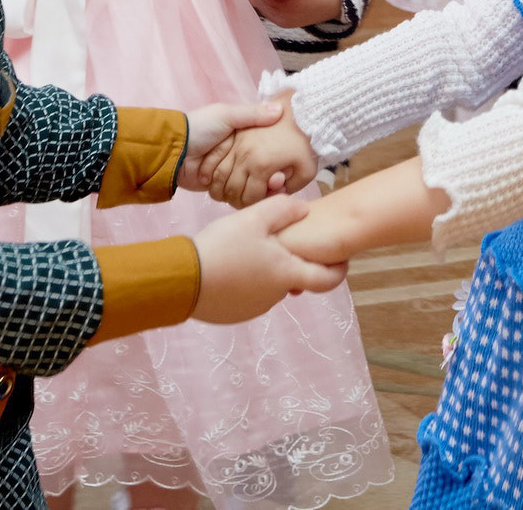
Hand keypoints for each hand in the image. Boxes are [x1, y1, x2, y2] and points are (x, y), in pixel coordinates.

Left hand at [179, 99, 283, 191]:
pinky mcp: (220, 187)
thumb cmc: (199, 128)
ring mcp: (230, 171)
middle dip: (273, 175)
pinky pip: (238, 194)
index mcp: (241, 134)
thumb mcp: (226, 115)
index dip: (278, 154)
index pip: (267, 145)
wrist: (173, 152)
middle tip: (281, 182)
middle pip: (263, 167)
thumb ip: (252, 115)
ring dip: (263, 188)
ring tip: (273, 190)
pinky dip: (247, 197)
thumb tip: (280, 109)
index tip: (288, 163)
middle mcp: (238, 153)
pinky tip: (260, 199)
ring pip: (253, 182)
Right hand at [190, 195, 345, 324]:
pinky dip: (245, 281)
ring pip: (268, 285)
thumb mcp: (253, 219)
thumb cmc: (221, 248)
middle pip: (293, 278)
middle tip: (273, 239)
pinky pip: (247, 294)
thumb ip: (283, 209)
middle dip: (289, 261)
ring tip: (243, 249)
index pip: (327, 279)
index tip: (342, 259)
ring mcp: (253, 308)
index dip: (339, 270)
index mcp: (286, 274)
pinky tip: (227, 265)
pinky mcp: (233, 314)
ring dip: (265, 270)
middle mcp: (274, 296)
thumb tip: (304, 210)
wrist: (180, 280)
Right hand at [207, 111, 319, 206]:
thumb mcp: (308, 169)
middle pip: (231, 190)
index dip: (252, 205)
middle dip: (237, 201)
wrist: (301, 111)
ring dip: (222, 190)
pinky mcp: (231, 137)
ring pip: (218, 178)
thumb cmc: (306, 140)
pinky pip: (213, 161)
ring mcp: (235, 146)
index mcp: (262, 166)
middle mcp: (245, 157)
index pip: (248, 198)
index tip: (259, 203)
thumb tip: (275, 197)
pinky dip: (211, 174)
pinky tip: (219, 180)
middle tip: (245, 201)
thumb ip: (292, 189)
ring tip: (233, 194)